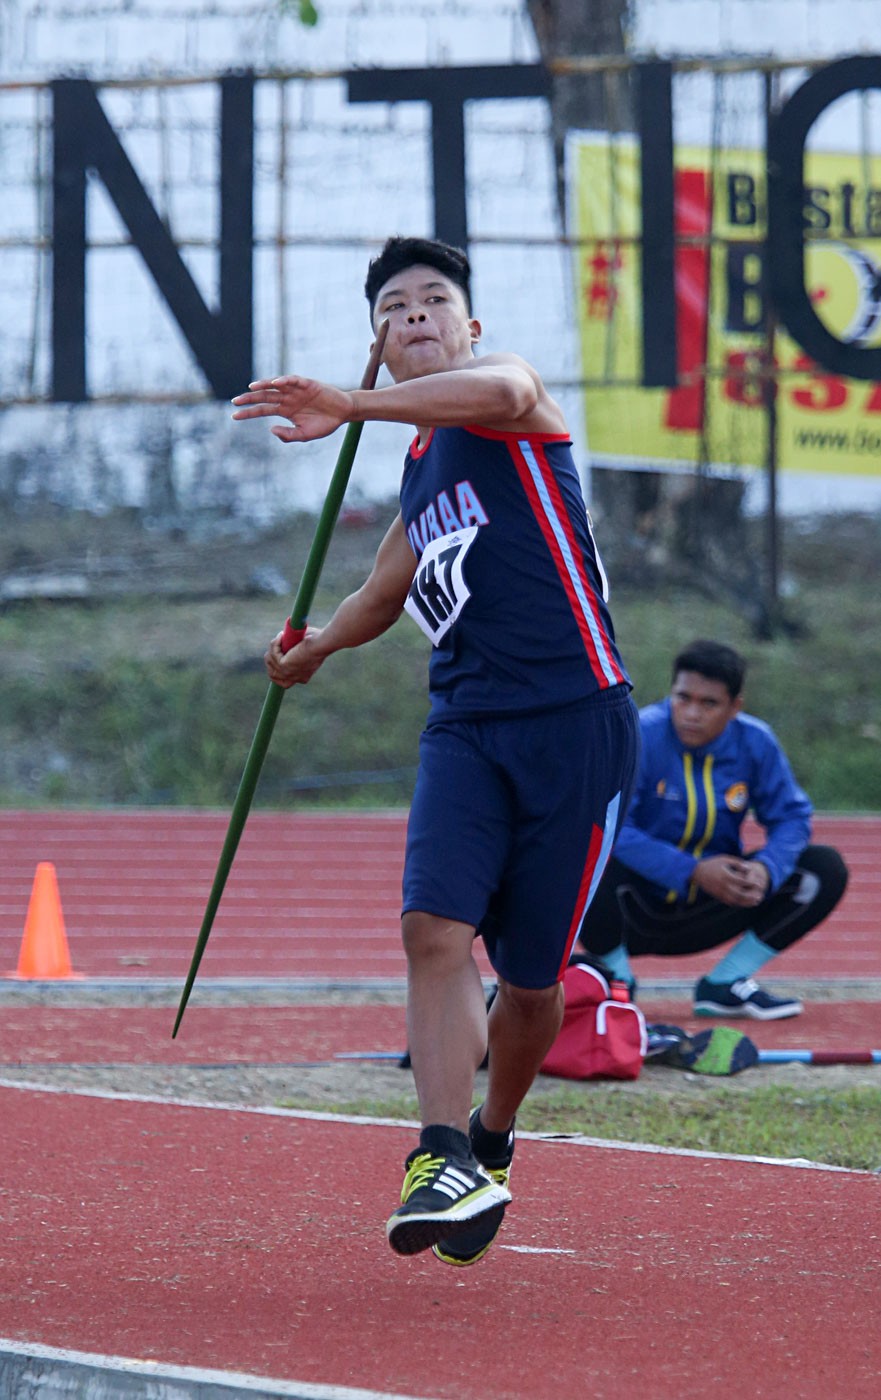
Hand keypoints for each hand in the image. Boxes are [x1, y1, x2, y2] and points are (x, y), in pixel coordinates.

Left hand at [232, 376, 354, 442]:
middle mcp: (287, 399)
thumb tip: (271, 430)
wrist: (343, 414)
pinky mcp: (307, 384)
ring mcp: (296, 391)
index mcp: (285, 410)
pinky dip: (284, 381)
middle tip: (234, 401)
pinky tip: (275, 384)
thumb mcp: (304, 435)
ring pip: (275, 387)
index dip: (249, 412)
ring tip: (250, 388)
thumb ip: (288, 435)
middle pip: (264, 396)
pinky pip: (293, 380)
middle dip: (249, 399)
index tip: (234, 416)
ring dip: (263, 386)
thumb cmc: (324, 424)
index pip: (263, 410)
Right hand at [264, 627, 325, 687]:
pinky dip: (275, 643)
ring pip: (270, 661)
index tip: (276, 658)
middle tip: (275, 645)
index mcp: (302, 677)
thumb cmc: (318, 643)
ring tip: (281, 637)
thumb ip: (297, 652)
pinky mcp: (283, 665)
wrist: (321, 644)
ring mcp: (287, 673)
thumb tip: (287, 645)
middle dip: (271, 660)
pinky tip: (281, 635)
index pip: (284, 681)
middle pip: (273, 675)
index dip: (277, 670)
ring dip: (273, 648)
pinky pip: (273, 653)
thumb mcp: (307, 651)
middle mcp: (294, 678)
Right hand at [692, 855, 769, 906]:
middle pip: (740, 894)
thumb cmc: (712, 864)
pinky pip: (729, 902)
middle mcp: (723, 885)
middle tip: (760, 896)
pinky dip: (738, 903)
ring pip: (736, 900)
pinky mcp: (717, 896)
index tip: (759, 884)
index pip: (742, 881)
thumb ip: (737, 863)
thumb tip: (749, 868)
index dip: (752, 883)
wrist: (696, 872)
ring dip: (747, 902)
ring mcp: (720, 892)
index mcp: (726, 875)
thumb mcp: (724, 859)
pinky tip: (745, 903)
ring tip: (756, 902)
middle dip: (751, 896)